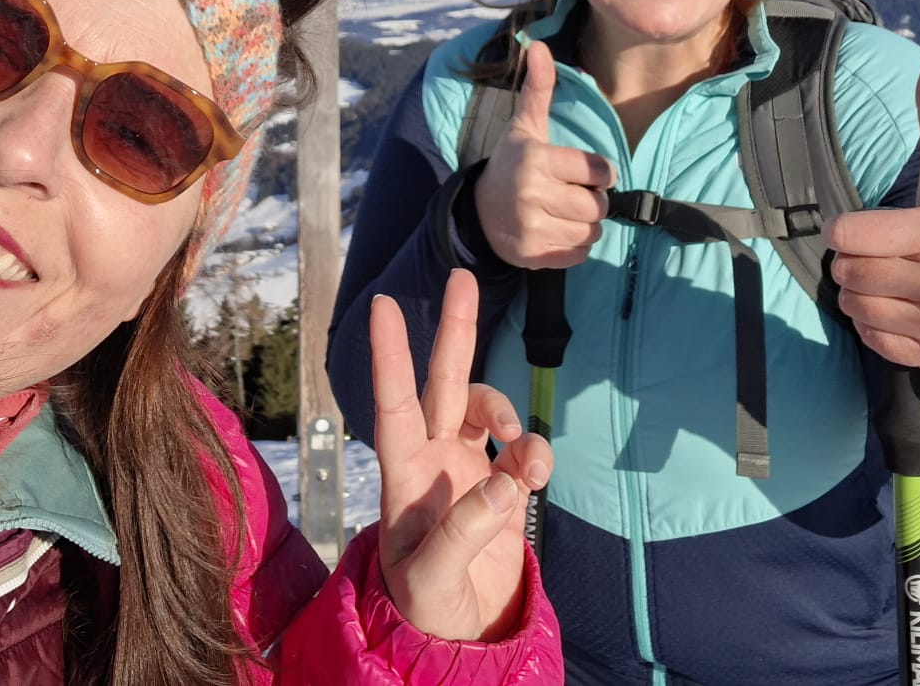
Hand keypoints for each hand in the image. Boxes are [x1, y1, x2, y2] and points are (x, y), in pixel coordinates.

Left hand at [370, 270, 552, 641]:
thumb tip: (508, 478)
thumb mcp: (432, 579)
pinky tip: (537, 476)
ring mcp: (467, 471)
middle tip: (464, 277)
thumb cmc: (426, 611)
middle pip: (442, 382)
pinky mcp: (500, 488)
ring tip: (526, 455)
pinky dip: (534, 453)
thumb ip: (467, 529)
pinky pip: (521, 449)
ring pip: (484, 408)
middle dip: (454, 330)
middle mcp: (433, 461)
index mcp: (403, 477)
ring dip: (507, 412)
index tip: (382, 305)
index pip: (392, 405)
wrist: (461, 641)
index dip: (389, 355)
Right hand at [473, 40, 614, 268]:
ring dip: (586, 224)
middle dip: (593, 200)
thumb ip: (538, 88)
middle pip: (598, 205)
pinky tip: (556, 231)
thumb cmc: (512, 163)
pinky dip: (575, 246)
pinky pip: (579, 254)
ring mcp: (531, 228)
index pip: (599, 170)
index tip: (583, 171)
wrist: (479, 210)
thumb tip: (537, 44)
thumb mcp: (525, 126)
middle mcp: (532, 194)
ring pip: (592, 231)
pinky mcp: (533, 255)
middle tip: (572, 194)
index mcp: (535, 159)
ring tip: (564, 212)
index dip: (598, 172)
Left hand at [824, 53, 919, 370]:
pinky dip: (876, 326)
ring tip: (896, 280)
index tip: (868, 227)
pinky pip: (869, 339)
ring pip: (853, 307)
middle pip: (846, 272)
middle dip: (857, 261)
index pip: (846, 235)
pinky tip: (904, 309)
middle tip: (889, 254)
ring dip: (863, 293)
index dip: (848, 230)